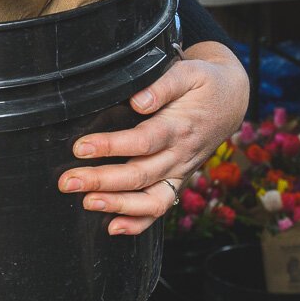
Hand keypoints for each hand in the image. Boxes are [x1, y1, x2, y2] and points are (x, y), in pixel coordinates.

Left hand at [58, 41, 247, 235]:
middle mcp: (179, 155)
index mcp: (179, 127)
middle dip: (101, 181)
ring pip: (151, 199)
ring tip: (87, 203)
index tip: (81, 147)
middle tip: (68, 181)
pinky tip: (113, 227)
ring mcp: (179, 172)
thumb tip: (138, 100)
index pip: (143, 142)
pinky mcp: (177, 181)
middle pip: (140, 175)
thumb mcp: (188, 73)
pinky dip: (138, 222)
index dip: (111, 146)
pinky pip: (160, 207)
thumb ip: (162, 85)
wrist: (232, 100)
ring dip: (117, 205)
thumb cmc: (204, 84)